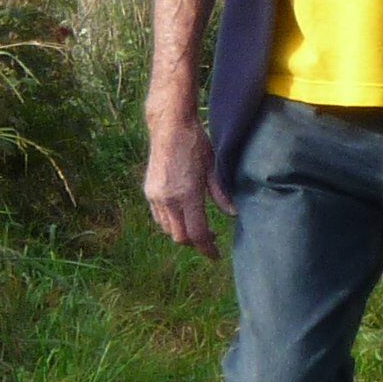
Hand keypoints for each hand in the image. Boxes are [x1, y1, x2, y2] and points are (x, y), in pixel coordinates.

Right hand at [145, 113, 217, 255]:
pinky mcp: (149, 191)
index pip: (197, 233)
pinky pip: (159, 217)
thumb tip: (233, 214)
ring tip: (197, 225)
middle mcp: (169, 199)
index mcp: (187, 194)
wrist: (169, 126)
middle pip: (180, 237)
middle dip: (195, 243)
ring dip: (182, 232)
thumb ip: (221, 194)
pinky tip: (182, 214)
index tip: (216, 255)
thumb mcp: (214, 168)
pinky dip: (171, 222)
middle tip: (210, 238)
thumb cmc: (196, 143)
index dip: (207, 249)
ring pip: (168, 229)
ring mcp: (156, 196)